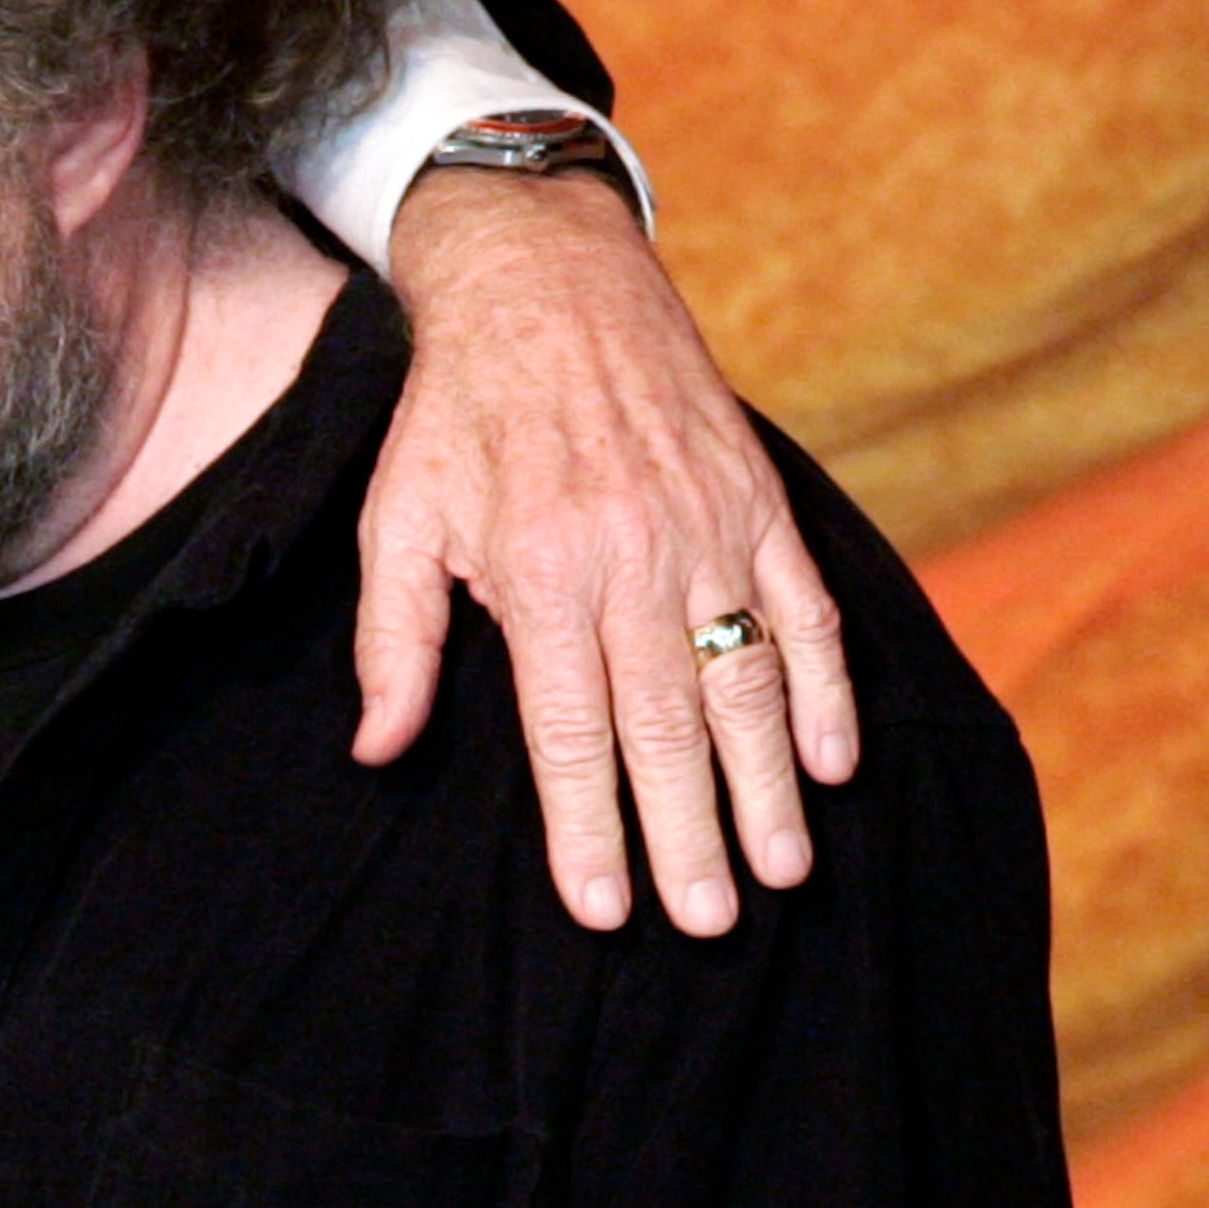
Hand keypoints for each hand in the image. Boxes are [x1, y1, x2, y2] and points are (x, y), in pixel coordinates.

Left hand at [354, 171, 856, 936]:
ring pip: (747, 681)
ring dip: (768, 785)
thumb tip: (376, 751)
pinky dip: (825, 689)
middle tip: (707, 925)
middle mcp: (633, 557)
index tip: (605, 910)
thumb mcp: (394, 520)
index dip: (589, 828)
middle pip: (666, 726)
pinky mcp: (757, 503)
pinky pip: (805, 611)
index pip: (570, 732)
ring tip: (780, 873)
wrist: (544, 282)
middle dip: (689, 834)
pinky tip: (831, 762)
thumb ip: (390, 643)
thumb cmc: (456, 416)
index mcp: (538, 572)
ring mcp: (707, 530)